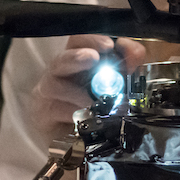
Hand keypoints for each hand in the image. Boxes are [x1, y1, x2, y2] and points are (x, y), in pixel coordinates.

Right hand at [30, 35, 145, 143]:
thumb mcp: (117, 84)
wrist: (80, 140)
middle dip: (78, 57)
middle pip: (61, 59)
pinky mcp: (42, 113)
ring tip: (95, 101)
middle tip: (94, 58)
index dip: (92, 40)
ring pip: (54, 85)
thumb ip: (127, 65)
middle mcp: (58, 73)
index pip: (78, 40)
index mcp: (76, 59)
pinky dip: (72, 112)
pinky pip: (54, 110)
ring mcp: (46, 93)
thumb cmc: (96, 108)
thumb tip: (137, 52)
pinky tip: (86, 116)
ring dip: (78, 93)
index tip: (110, 45)